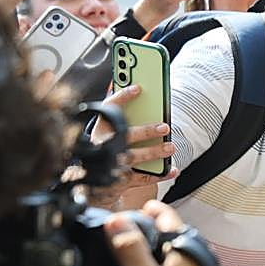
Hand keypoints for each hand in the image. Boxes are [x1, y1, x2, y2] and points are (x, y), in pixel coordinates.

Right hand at [89, 84, 177, 206]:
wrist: (92, 182)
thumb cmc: (105, 147)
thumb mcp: (106, 127)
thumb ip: (115, 107)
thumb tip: (120, 83)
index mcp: (99, 130)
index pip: (107, 110)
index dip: (121, 97)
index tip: (137, 88)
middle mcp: (102, 147)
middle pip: (123, 137)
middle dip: (144, 131)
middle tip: (164, 126)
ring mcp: (111, 165)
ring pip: (133, 158)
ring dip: (154, 153)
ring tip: (170, 147)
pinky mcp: (120, 181)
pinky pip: (143, 178)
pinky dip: (160, 175)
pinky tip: (172, 169)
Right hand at [104, 200, 208, 265]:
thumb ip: (129, 247)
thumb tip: (117, 222)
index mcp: (191, 256)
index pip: (172, 220)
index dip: (152, 210)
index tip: (139, 206)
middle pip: (173, 238)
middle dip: (152, 230)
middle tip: (130, 227)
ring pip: (173, 258)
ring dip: (154, 251)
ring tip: (132, 251)